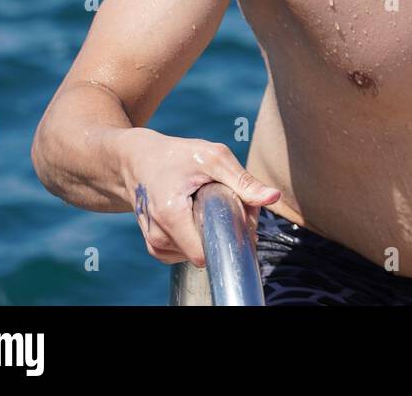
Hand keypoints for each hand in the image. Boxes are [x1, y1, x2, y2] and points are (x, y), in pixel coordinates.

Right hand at [118, 128, 281, 265]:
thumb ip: (243, 181)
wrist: (137, 160)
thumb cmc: (177, 156)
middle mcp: (158, 236)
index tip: (240, 218)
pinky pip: (186, 253)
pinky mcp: (156, 247)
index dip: (230, 239)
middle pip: (206, 253)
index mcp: (170, 216)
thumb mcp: (214, 158)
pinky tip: (199, 216)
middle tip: (227, 203)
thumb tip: (274, 198)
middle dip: (224, 233)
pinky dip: (198, 238)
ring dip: (211, 235)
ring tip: (209, 206)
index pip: (206, 254)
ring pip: (198, 255)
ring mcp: (154, 244)